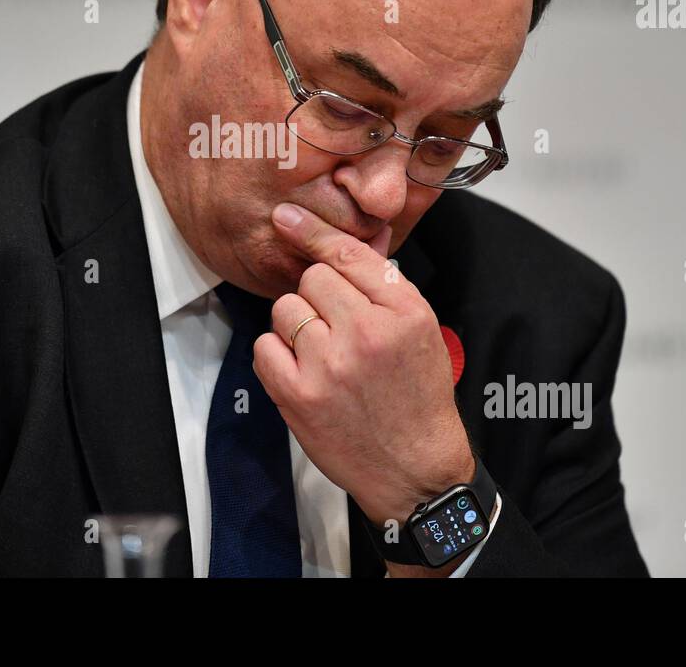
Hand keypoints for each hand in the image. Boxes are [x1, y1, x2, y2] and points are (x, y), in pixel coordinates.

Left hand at [253, 201, 475, 530]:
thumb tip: (357, 234)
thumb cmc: (417, 396)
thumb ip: (385, 282)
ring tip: (323, 354)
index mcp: (402, 311)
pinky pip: (264, 346)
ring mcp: (329, 364)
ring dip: (297, 326)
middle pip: (312, 278)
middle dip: (318, 297)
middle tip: (336, 328)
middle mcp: (367, 332)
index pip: (347, 254)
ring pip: (286, 308)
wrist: (415, 468)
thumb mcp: (421, 329)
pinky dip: (276, 355)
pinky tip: (303, 372)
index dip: (313, 233)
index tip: (285, 217)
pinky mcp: (299, 395)